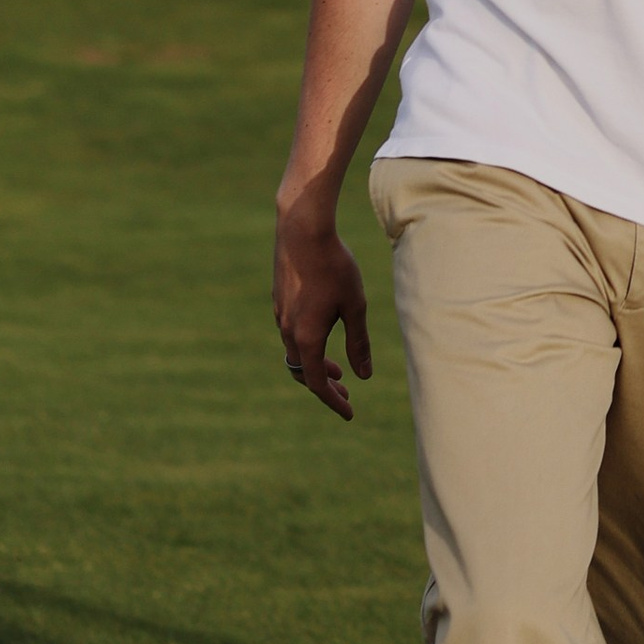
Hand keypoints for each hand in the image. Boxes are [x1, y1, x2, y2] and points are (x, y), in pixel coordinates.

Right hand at [272, 203, 370, 419]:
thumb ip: (358, 342)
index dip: (333, 400)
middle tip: (346, 393)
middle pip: (304, 372)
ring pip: (296, 353)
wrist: (302, 231)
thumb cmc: (334, 266)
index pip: (317, 382)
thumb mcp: (355, 306)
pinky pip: (291, 334)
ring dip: (316, 364)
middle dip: (325, 385)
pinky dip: (308, 346)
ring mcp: (280, 315)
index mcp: (306, 337)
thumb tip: (364, 375)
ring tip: (338, 368)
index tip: (349, 413)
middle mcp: (288, 331)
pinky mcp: (279, 301)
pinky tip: (323, 334)